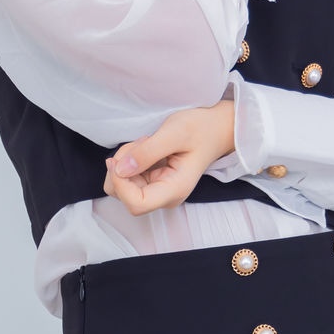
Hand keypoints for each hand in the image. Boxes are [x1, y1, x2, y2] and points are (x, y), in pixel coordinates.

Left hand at [104, 102, 237, 214]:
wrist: (214, 129)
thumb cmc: (200, 129)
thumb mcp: (174, 132)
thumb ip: (147, 152)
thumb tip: (120, 170)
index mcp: (174, 190)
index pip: (136, 204)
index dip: (121, 184)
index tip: (119, 159)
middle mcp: (165, 197)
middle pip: (124, 196)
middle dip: (120, 168)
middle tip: (140, 143)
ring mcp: (157, 191)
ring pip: (121, 186)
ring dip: (123, 162)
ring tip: (145, 142)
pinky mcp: (151, 183)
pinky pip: (127, 177)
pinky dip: (128, 160)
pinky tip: (145, 146)